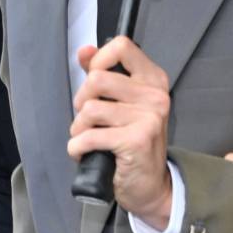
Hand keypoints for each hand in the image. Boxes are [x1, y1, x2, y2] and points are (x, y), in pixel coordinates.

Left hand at [68, 35, 171, 227]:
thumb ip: (104, 73)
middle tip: (88, 120)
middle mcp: (155, 96)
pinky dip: (77, 148)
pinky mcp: (136, 141)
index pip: (122, 46)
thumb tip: (84, 51)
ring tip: (89, 139)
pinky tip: (86, 153)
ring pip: (90, 110)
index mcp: (153, 80)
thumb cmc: (133, 143)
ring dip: (79, 128)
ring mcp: (148, 118)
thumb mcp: (122, 104)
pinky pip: (88, 136)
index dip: (98, 61)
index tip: (93, 82)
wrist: (150, 186)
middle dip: (82, 101)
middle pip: (97, 79)